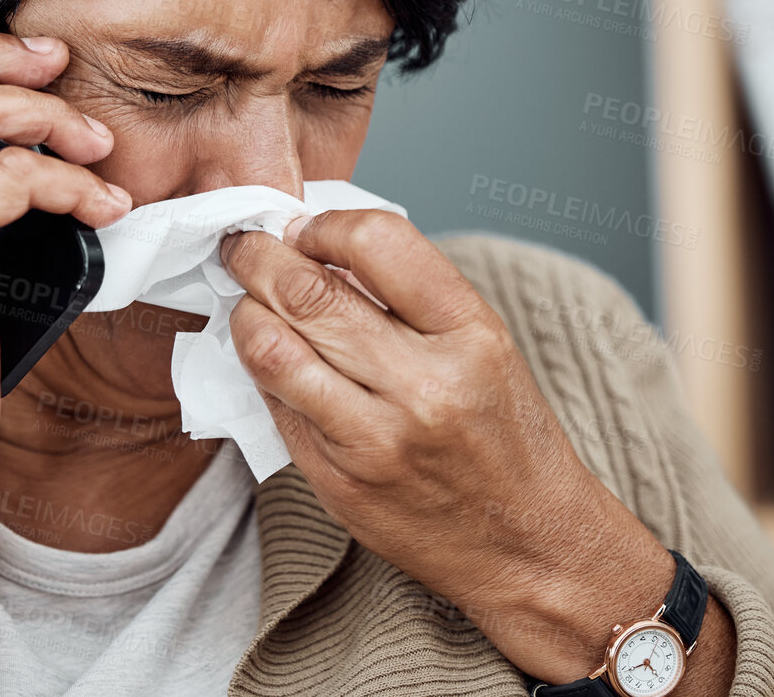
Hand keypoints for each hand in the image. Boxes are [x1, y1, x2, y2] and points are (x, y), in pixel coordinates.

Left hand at [219, 211, 708, 683]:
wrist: (529, 547)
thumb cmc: (505, 437)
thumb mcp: (485, 346)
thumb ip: (408, 296)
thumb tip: (319, 250)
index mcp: (472, 335)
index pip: (378, 243)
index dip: (322, 225)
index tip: (303, 227)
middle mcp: (424, 386)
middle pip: (308, 293)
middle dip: (257, 257)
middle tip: (243, 245)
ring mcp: (375, 439)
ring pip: (272, 349)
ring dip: (245, 312)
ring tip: (246, 299)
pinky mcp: (338, 482)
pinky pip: (274, 406)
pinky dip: (260, 371)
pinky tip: (267, 357)